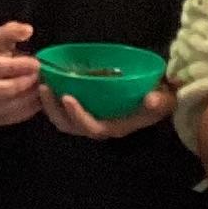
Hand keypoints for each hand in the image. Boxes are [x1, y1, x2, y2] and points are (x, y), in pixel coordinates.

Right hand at [0, 24, 43, 128]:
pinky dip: (23, 112)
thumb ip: (9, 32)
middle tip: (39, 79)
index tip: (36, 63)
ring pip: (0, 108)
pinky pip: (4, 120)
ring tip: (40, 90)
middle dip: (20, 86)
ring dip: (24, 100)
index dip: (15, 67)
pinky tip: (36, 102)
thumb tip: (27, 30)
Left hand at [40, 81, 171, 142]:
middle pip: (70, 126)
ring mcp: (91, 117)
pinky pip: (65, 108)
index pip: (92, 128)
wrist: (159, 97)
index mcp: (115, 126)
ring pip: (64, 119)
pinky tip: (49, 81)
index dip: (78, 116)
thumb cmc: (160, 98)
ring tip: (42, 83)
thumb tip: (151, 100)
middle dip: (54, 110)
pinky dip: (54, 98)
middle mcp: (100, 126)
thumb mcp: (165, 100)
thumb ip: (161, 101)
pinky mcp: (86, 108)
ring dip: (50, 104)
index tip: (67, 97)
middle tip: (44, 87)